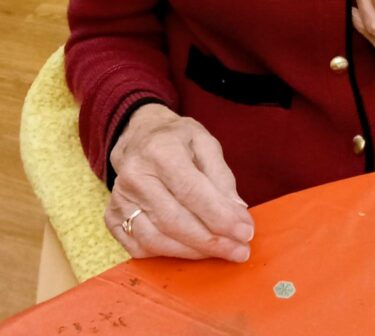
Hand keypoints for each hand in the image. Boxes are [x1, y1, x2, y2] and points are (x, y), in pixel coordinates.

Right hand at [105, 104, 253, 261]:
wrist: (137, 136)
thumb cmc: (176, 139)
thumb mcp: (205, 142)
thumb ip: (222, 177)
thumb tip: (236, 213)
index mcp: (160, 150)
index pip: (192, 192)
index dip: (220, 217)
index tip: (245, 233)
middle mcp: (135, 175)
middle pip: (175, 221)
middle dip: (212, 241)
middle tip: (240, 250)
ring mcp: (120, 199)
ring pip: (158, 240)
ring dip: (194, 252)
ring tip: (222, 252)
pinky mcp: (112, 218)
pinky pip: (142, 248)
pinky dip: (170, 254)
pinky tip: (193, 249)